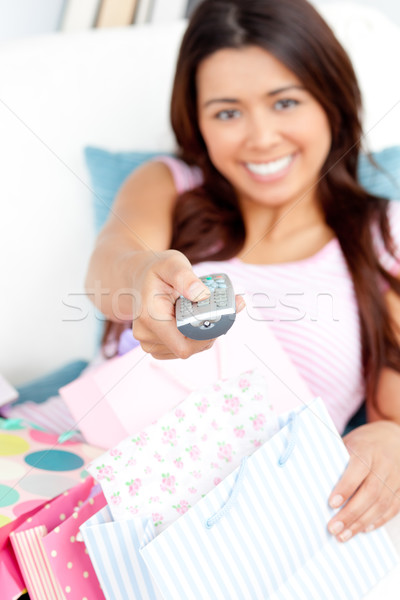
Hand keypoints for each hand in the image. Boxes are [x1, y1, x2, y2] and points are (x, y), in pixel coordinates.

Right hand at [131, 249, 244, 358]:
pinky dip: (194, 337)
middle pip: (189, 348)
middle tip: (221, 312)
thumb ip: (184, 277)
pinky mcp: (156, 347)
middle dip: (208, 333)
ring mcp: (150, 344)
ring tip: (206, 312)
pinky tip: (196, 320)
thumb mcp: (172, 263)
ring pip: (188, 349)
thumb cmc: (157, 270)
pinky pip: (183, 348)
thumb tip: (201, 294)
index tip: (221, 317)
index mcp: (151, 318)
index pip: (184, 346)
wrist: (139, 278)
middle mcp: (147, 336)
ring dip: (202, 335)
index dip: (206, 336)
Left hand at [327, 420, 399, 541]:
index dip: (345, 487)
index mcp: (367, 449)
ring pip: (381, 504)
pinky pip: (393, 508)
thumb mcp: (349, 441)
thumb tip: (314, 479)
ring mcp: (396, 477)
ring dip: (362, 522)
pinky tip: (364, 529)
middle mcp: (384, 464)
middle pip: (370, 492)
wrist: (392, 435)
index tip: (331, 503)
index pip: (357, 469)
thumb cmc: (364, 441)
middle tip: (333, 528)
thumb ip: (336, 459)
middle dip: (351, 513)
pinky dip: (378, 521)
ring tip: (344, 535)